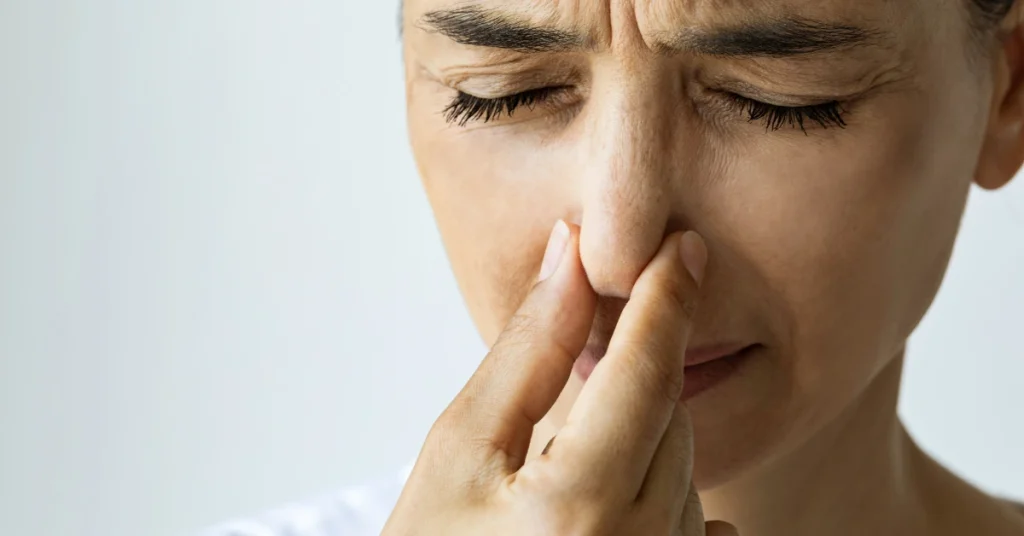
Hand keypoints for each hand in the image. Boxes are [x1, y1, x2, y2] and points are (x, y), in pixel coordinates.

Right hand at [382, 221, 736, 535]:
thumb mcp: (458, 451)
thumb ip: (524, 352)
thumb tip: (570, 256)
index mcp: (578, 510)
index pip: (645, 372)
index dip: (666, 298)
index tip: (684, 246)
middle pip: (671, 419)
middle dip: (633, 384)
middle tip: (568, 394)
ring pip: (684, 469)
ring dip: (639, 445)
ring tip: (558, 481)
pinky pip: (696, 526)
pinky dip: (658, 498)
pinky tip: (602, 516)